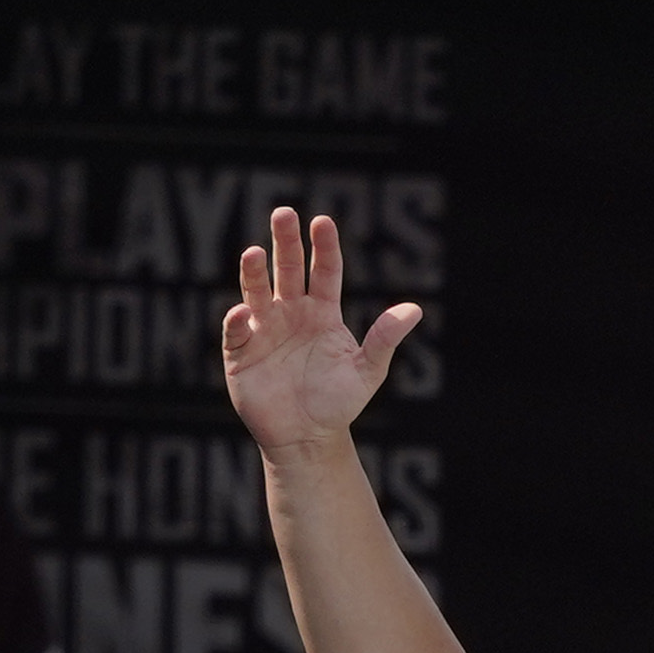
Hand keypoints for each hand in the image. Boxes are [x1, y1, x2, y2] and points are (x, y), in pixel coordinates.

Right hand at [218, 202, 420, 452]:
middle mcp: (291, 313)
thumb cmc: (338, 404)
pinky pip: (237, 331)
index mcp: (323, 312)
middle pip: (288, 269)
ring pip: (257, 291)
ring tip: (253, 252)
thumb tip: (415, 309)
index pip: (325, 271)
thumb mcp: (366, 371)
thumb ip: (385, 339)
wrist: (307, 439)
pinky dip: (238, 320)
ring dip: (253, 272)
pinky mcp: (241, 353)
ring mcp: (264, 330)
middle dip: (286, 242)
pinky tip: (243, 312)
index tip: (322, 222)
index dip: (324, 246)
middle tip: (283, 213)